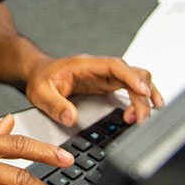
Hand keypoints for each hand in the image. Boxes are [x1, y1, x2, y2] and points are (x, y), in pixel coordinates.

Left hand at [24, 54, 164, 125]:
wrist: (38, 73)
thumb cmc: (40, 79)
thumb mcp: (41, 93)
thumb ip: (55, 105)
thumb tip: (70, 118)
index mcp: (86, 65)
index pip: (116, 66)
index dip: (132, 78)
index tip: (143, 92)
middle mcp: (100, 68)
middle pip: (132, 75)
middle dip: (142, 96)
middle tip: (140, 119)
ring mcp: (106, 76)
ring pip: (136, 80)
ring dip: (145, 97)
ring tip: (146, 117)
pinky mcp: (108, 84)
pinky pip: (131, 88)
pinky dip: (140, 98)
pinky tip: (143, 110)